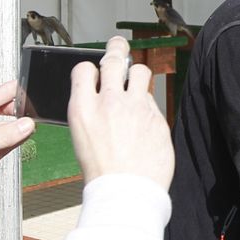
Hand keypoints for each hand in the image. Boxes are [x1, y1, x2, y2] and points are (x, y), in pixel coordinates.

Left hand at [0, 81, 35, 219]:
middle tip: (28, 102)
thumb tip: (25, 124)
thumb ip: (2, 135)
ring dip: (13, 126)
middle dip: (9, 108)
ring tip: (31, 117)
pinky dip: (13, 141)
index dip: (1, 93)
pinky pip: (2, 146)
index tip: (18, 86)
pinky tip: (25, 134)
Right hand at [67, 36, 173, 186]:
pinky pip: (153, 102)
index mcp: (83, 108)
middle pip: (115, 58)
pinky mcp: (157, 117)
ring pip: (141, 71)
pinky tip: (143, 126)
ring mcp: (136, 107)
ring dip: (137, 76)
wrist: (126, 193)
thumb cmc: (102, 173)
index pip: (84, 69)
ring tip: (135, 85)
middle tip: (118, 46)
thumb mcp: (81, 138)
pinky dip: (148, 109)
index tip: (95, 73)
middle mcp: (109, 101)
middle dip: (117, 48)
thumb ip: (91, 112)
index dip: (90, 69)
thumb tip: (100, 98)